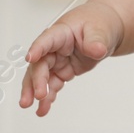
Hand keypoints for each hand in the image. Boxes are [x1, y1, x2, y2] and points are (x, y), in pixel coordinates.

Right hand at [17, 0, 125, 116]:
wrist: (103, 31)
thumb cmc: (97, 24)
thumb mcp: (100, 30)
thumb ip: (96, 41)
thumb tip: (96, 50)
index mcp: (61, 32)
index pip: (47, 40)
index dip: (38, 48)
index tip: (30, 58)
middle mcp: (54, 47)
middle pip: (41, 63)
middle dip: (36, 80)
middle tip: (38, 95)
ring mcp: (56, 60)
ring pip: (40, 76)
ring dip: (35, 91)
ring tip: (31, 106)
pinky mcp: (61, 71)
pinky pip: (51, 85)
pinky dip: (48, 97)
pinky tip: (43, 108)